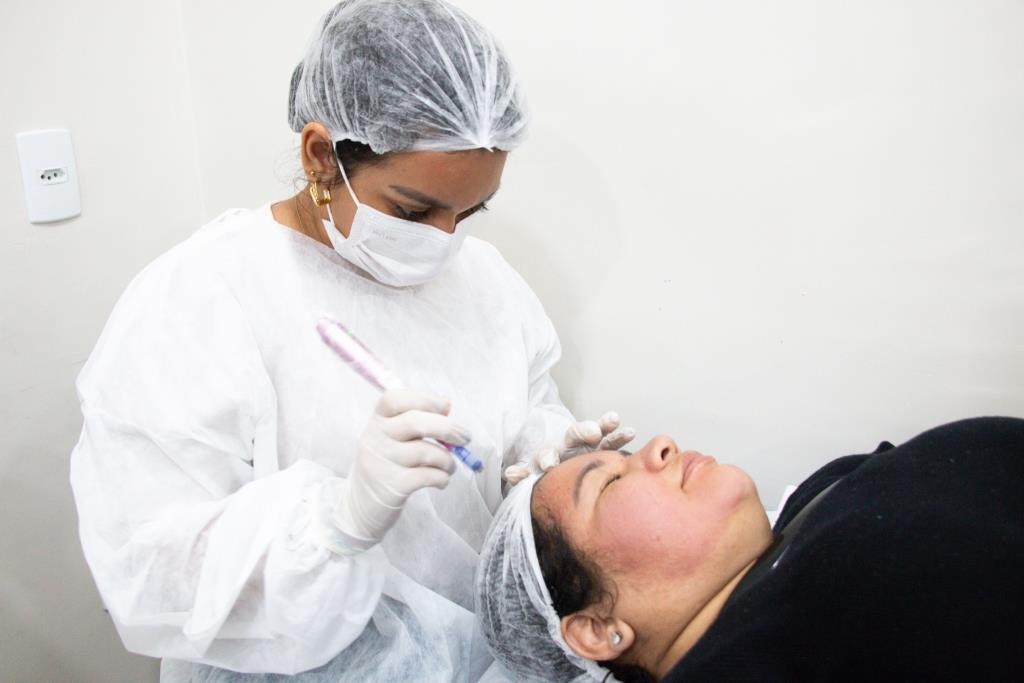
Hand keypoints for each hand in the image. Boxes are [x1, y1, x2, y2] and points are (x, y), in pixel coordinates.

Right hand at [326, 388, 470, 549]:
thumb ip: (413, 422)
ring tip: (449, 466)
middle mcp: (375, 438)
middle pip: (415, 422)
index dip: (424, 399)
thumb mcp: (390, 439)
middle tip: (465, 437)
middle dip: (447, 428)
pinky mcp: (391, 487)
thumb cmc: (385, 466)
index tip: (446, 406)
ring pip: (426, 451)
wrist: (359, 507)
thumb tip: (447, 407)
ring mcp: (381, 463)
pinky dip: (442, 477)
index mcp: (376, 421)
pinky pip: (428, 476)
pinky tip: (441, 480)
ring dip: (447, 459)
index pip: (394, 398)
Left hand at [504, 412, 634, 484]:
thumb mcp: (532, 474)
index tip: (549, 465)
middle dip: (583, 432)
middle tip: (591, 432)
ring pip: (596, 432)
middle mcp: (569, 445)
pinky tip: (630, 431)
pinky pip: (611, 440)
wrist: (558, 463)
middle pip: (574, 434)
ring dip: (605, 426)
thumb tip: (510, 474)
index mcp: (550, 453)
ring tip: (615, 419)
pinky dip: (619, 435)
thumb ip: (522, 474)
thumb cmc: (545, 472)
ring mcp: (586, 444)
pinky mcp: (601, 448)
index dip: (547, 458)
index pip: (547, 454)